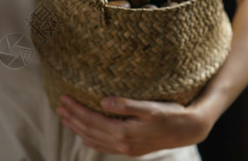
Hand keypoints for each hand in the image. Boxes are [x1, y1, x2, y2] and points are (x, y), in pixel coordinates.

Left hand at [56, 95, 211, 156]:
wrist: (188, 129)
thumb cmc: (170, 114)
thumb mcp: (150, 107)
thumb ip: (126, 105)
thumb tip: (102, 102)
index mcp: (123, 131)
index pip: (92, 120)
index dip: (77, 109)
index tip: (64, 98)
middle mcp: (122, 142)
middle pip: (90, 129)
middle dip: (73, 118)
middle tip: (59, 106)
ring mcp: (126, 147)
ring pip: (95, 138)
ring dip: (78, 128)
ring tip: (65, 119)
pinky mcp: (131, 148)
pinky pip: (105, 147)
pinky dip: (92, 142)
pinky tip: (85, 138)